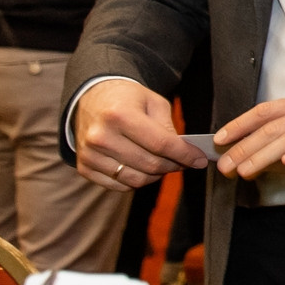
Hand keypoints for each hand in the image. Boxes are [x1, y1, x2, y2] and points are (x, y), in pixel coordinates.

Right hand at [75, 78, 204, 192]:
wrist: (91, 99)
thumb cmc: (128, 100)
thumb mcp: (153, 103)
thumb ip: (169, 128)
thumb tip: (186, 154)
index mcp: (119, 115)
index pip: (161, 144)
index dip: (185, 155)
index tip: (200, 160)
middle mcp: (101, 136)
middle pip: (149, 164)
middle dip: (174, 166)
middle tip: (184, 162)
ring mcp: (90, 154)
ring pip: (135, 179)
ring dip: (157, 175)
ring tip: (164, 164)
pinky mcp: (84, 167)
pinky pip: (119, 185)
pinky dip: (136, 180)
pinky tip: (143, 168)